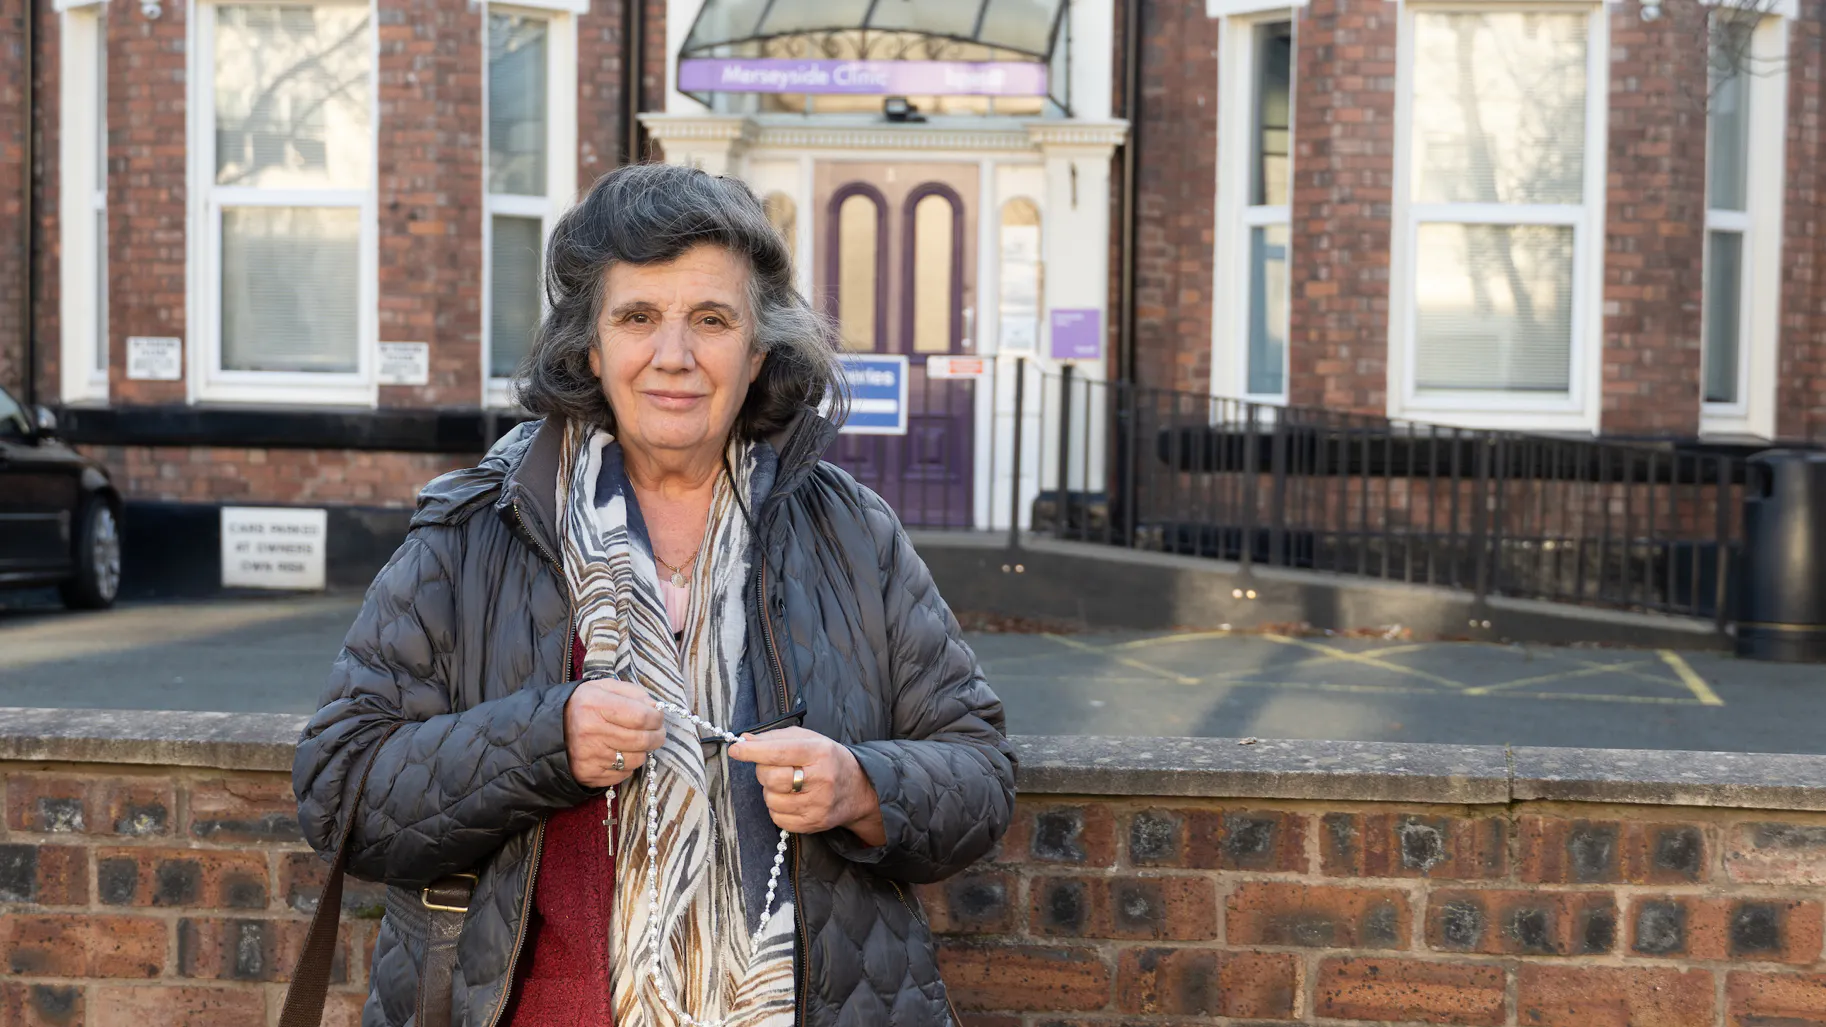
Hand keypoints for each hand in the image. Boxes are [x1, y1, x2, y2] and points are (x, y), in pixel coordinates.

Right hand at [564, 678, 666, 788]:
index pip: (641, 716)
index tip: (658, 718)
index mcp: (595, 705)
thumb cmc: (584, 706)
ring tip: (635, 743)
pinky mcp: (589, 775)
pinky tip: (619, 754)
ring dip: (642, 751)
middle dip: (657, 737)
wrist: (551, 730)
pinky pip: (623, 774)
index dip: (656, 718)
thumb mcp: (603, 688)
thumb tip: (656, 708)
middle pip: (641, 740)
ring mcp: (590, 756)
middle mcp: (591, 732)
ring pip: (636, 760)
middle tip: (658, 733)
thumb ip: (633, 693)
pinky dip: (627, 765)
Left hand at [728, 727, 886, 845]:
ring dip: (770, 791)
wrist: (859, 789)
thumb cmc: (828, 760)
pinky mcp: (814, 823)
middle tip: (771, 768)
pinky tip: (790, 799)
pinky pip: (777, 818)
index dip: (753, 752)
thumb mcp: (808, 739)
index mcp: (819, 752)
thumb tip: (744, 740)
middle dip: (762, 771)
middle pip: (771, 778)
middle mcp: (821, 779)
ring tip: (786, 784)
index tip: (736, 750)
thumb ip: (775, 738)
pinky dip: (776, 808)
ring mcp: (818, 804)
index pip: (778, 752)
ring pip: (772, 799)